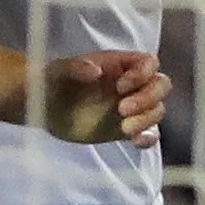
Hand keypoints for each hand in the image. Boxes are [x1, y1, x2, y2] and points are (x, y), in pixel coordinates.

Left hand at [42, 49, 169, 146]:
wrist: (43, 108)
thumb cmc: (51, 81)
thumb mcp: (57, 71)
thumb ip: (74, 67)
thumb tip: (95, 70)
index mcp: (119, 64)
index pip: (148, 62)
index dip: (141, 74)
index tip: (120, 87)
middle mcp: (130, 84)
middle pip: (160, 85)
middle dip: (147, 98)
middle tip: (122, 110)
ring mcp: (130, 107)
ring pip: (157, 110)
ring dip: (146, 119)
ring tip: (124, 129)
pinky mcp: (125, 129)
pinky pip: (149, 133)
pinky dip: (148, 138)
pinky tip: (136, 141)